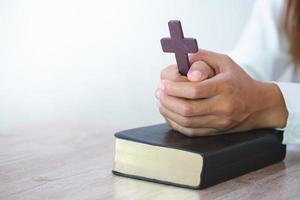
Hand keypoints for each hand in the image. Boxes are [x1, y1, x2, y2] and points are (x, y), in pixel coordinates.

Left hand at [156, 49, 287, 135]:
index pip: (194, 90)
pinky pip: (190, 131)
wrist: (259, 105)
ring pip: (186, 122)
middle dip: (167, 100)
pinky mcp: (215, 131)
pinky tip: (169, 114)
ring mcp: (219, 122)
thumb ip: (203, 56)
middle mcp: (223, 107)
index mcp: (225, 87)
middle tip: (159, 92)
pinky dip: (175, 123)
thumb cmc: (238, 81)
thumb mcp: (224, 62)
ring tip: (160, 102)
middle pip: (187, 109)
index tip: (162, 83)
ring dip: (168, 112)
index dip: (174, 88)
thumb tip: (182, 57)